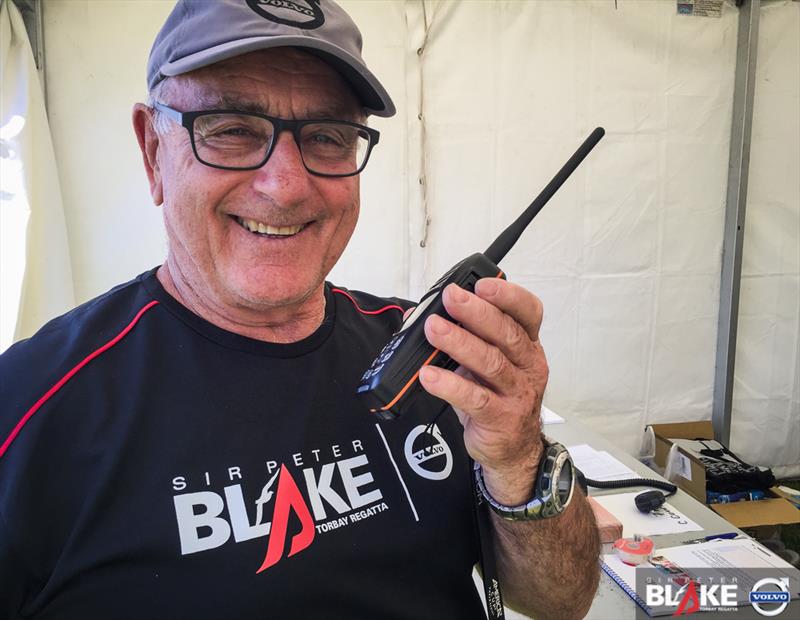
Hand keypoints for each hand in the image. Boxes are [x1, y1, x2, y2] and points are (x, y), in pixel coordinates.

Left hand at [417, 279, 547, 505]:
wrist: (512, 450)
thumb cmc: (497, 398)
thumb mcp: (486, 363)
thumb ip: (460, 338)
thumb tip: (416, 315)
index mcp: (527, 346)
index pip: (528, 313)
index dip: (509, 296)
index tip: (484, 284)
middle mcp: (528, 366)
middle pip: (506, 334)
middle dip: (476, 313)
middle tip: (451, 297)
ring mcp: (517, 394)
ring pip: (491, 363)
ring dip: (459, 343)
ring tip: (433, 329)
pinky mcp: (500, 419)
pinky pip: (474, 399)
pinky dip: (450, 385)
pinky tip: (429, 375)